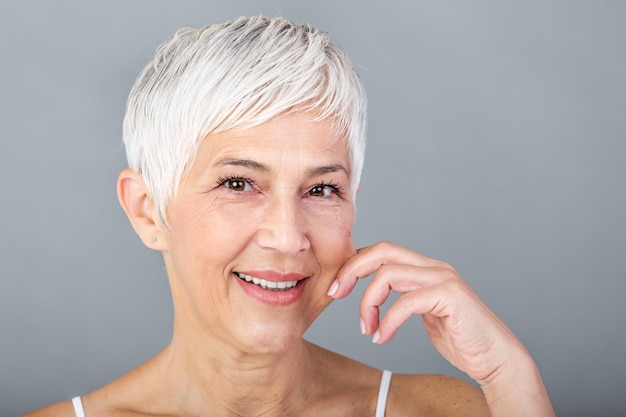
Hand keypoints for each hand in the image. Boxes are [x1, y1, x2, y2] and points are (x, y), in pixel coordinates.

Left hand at [328, 240, 524, 383]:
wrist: (496, 359)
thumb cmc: (460, 339)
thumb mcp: (422, 313)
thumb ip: (402, 297)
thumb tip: (372, 293)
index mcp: (425, 267)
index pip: (381, 251)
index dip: (354, 265)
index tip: (338, 289)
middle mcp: (433, 267)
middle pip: (382, 250)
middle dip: (352, 269)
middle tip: (336, 294)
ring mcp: (443, 278)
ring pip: (388, 274)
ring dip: (368, 303)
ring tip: (367, 329)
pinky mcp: (450, 296)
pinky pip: (405, 302)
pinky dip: (388, 322)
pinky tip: (382, 338)